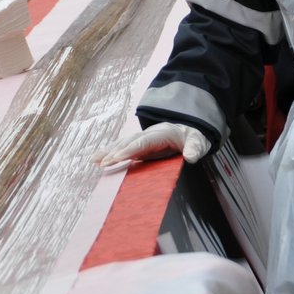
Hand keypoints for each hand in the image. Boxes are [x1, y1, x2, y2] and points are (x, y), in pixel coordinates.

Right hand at [94, 122, 210, 166]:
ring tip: (94, 160)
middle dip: (115, 152)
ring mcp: (142, 139)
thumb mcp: (198, 142)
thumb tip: (191, 157)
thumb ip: (195, 149)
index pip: (142, 141)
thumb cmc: (193, 138)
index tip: (118, 157)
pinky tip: (98, 160)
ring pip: (122, 144)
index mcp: (161, 133)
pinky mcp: (139, 146)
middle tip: (103, 163)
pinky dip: (110, 153)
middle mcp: (148, 134)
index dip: (129, 149)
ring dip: (108, 151)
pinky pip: (123, 148)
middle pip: (129, 142)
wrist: (189, 131)